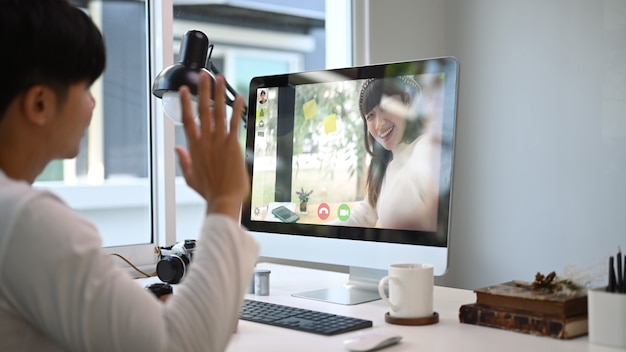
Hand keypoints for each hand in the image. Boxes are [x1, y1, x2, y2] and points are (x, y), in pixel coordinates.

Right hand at [175, 72, 247, 219]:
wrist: (224, 199)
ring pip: (218, 112)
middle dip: (203, 91)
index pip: (188, 120)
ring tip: (219, 78)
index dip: (185, 103)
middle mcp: (206, 141)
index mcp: (195, 147)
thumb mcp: (190, 177)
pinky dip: (236, 109)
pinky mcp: (233, 145)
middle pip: (203, 110)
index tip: (183, 89)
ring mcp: (219, 141)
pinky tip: (238, 97)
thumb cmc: (210, 191)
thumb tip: (178, 148)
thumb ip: (184, 160)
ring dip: (219, 94)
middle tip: (203, 75)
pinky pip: (234, 122)